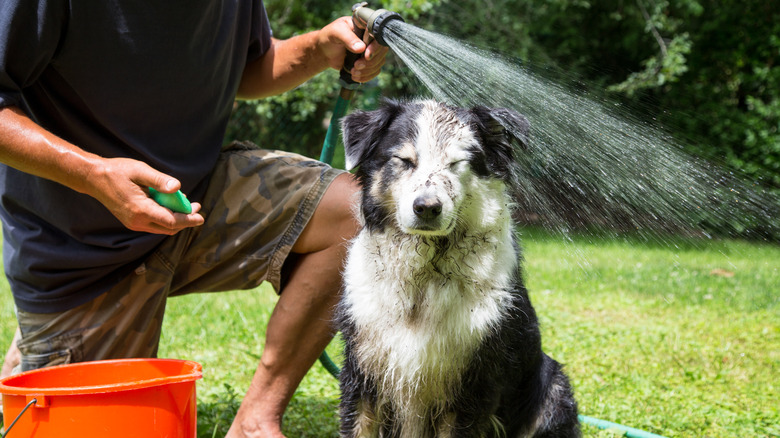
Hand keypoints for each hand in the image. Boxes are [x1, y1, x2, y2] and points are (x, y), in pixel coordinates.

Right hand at [85, 157, 203, 233]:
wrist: (93, 179)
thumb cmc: (117, 171)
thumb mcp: (140, 171)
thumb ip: (159, 180)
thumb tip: (177, 187)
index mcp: (141, 210)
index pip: (171, 221)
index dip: (188, 220)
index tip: (201, 217)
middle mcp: (137, 221)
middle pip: (169, 228)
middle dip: (185, 220)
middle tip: (196, 206)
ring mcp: (134, 224)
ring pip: (162, 228)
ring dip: (176, 219)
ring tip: (187, 205)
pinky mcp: (132, 222)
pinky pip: (154, 224)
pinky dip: (166, 218)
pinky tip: (170, 205)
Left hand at [317, 16, 389, 82]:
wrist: (324, 51)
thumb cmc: (329, 37)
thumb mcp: (335, 33)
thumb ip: (347, 38)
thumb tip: (361, 48)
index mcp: (366, 27)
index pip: (378, 36)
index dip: (375, 48)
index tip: (366, 56)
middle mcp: (371, 38)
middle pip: (381, 51)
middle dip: (370, 62)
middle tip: (356, 65)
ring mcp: (371, 50)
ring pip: (379, 62)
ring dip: (367, 71)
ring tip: (353, 72)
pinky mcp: (368, 62)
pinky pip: (375, 71)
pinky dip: (367, 76)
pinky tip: (355, 77)